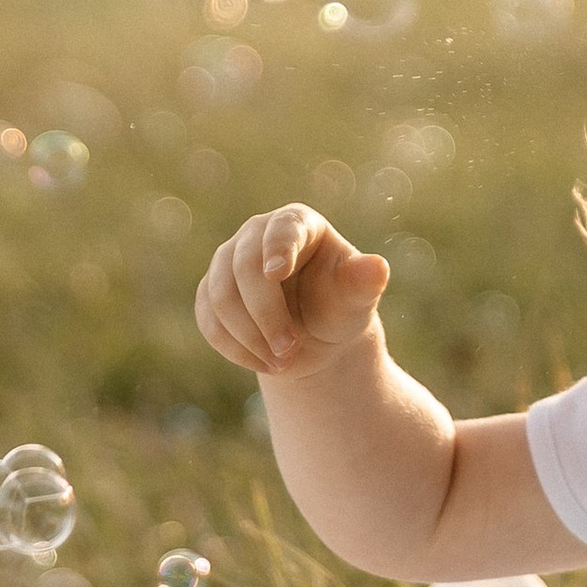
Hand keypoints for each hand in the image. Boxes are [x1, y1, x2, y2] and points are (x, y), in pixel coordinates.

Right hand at [194, 205, 388, 379]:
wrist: (315, 336)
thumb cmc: (340, 307)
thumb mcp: (357, 299)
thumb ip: (363, 283)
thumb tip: (378, 267)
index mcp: (298, 223)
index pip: (283, 228)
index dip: (277, 247)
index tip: (275, 273)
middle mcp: (257, 234)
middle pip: (244, 268)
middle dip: (266, 315)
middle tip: (290, 350)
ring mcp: (228, 261)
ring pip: (221, 296)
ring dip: (249, 337)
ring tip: (282, 363)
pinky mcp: (211, 292)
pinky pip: (208, 319)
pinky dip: (234, 347)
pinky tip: (262, 363)